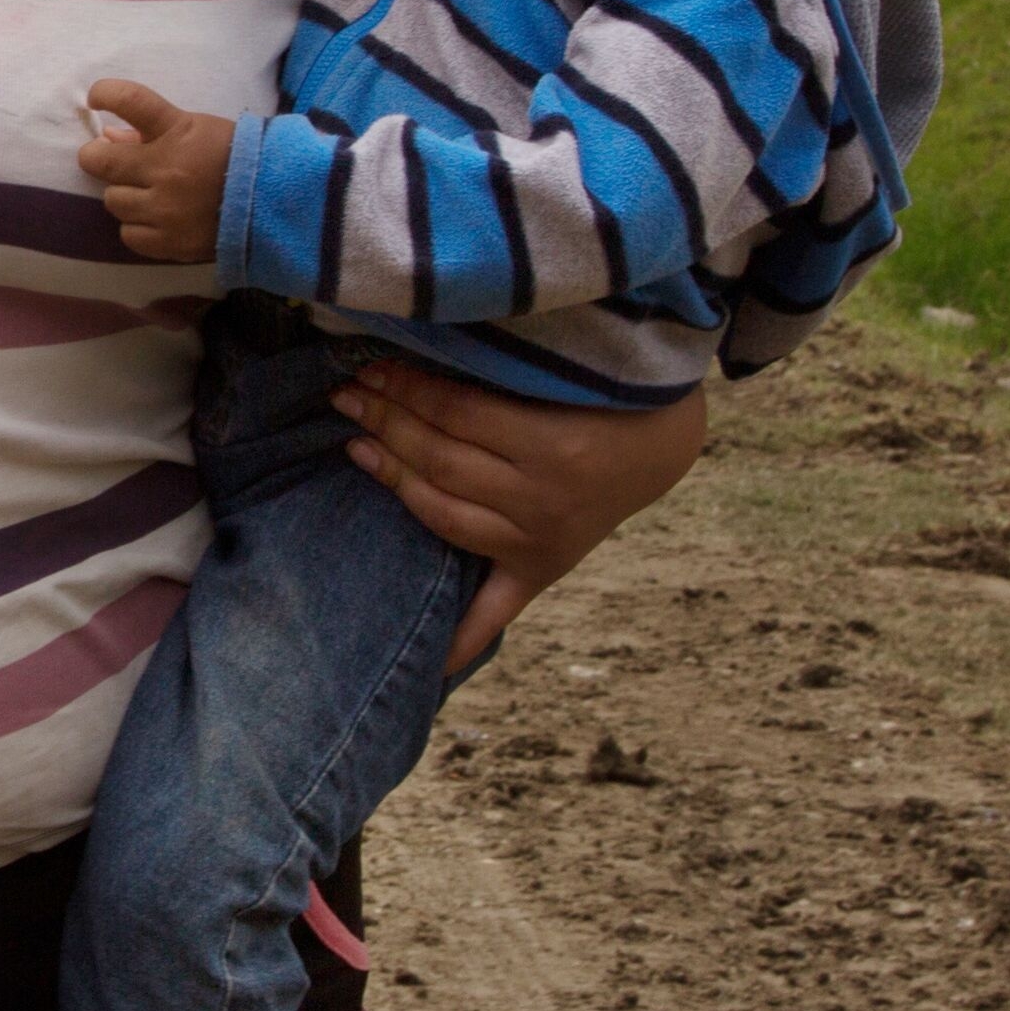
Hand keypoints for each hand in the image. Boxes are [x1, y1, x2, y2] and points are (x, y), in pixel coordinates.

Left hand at [76, 79, 231, 264]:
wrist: (272, 202)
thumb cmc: (231, 157)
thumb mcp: (196, 130)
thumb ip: (149, 133)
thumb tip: (108, 136)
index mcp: (177, 131)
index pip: (131, 101)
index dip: (107, 94)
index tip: (96, 97)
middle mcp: (166, 169)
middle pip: (101, 162)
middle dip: (98, 158)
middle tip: (109, 161)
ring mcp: (166, 209)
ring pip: (113, 201)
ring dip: (125, 194)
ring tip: (146, 193)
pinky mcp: (170, 242)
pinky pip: (129, 234)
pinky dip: (138, 226)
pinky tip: (156, 219)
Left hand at [335, 360, 713, 674]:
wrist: (663, 443)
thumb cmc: (604, 394)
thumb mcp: (562, 375)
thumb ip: (496, 370)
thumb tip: (417, 348)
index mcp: (552, 446)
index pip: (453, 414)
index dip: (404, 387)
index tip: (368, 366)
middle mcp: (543, 500)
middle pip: (439, 461)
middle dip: (385, 422)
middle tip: (346, 396)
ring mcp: (538, 541)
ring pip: (443, 515)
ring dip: (393, 480)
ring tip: (357, 446)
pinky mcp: (540, 570)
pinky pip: (494, 612)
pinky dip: (460, 640)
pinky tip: (419, 662)